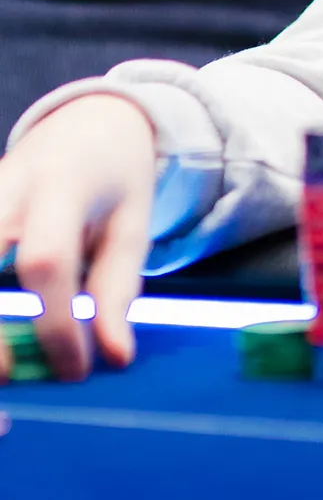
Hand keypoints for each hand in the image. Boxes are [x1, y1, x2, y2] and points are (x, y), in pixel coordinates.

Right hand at [0, 97, 157, 378]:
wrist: (86, 124)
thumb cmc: (114, 181)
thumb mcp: (133, 225)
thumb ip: (118, 290)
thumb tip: (114, 357)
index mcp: (60, 186)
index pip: (45, 261)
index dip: (55, 323)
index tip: (76, 369)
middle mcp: (4, 190)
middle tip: (9, 375)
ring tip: (4, 368)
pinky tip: (0, 344)